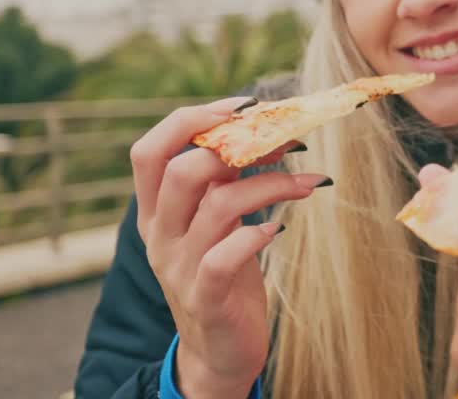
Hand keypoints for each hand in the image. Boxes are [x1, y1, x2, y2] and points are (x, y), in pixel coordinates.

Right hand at [130, 96, 329, 397]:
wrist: (218, 351)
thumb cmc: (224, 273)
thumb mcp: (216, 222)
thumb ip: (222, 181)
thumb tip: (261, 128)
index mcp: (157, 211)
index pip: (149, 151)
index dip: (191, 120)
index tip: (245, 106)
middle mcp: (161, 236)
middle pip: (179, 170)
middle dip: (236, 145)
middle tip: (287, 140)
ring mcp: (179, 269)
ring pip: (215, 207)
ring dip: (269, 184)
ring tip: (308, 182)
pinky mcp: (206, 300)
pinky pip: (224, 259)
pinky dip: (256, 234)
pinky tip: (281, 228)